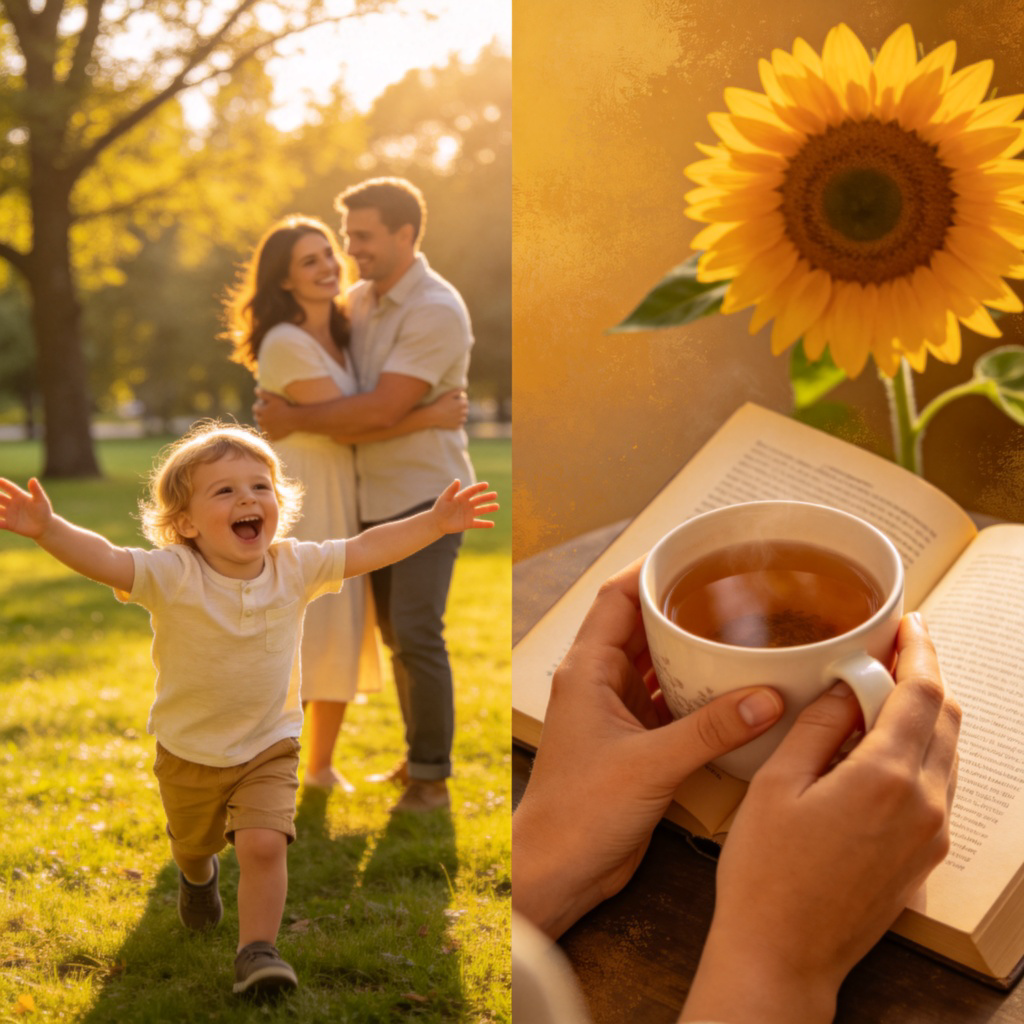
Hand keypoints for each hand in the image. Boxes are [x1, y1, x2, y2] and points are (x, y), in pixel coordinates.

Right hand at [0, 477, 53, 537]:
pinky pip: (0, 523)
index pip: (8, 487)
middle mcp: (11, 503)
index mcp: (19, 496)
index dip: (2, 483)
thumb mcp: (41, 501)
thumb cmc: (44, 511)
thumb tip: (33, 479)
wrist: (44, 527)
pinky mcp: (9, 524)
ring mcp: (9, 514)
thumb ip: (36, 491)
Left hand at [252, 388, 295, 440]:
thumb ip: (264, 394)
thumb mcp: (274, 397)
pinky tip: (272, 431)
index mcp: (261, 411)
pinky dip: (268, 434)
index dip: (258, 406)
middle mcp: (262, 421)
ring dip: (263, 425)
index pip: (255, 408)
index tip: (261, 406)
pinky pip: (268, 436)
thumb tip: (255, 390)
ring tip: (267, 423)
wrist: (294, 419)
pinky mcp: (272, 436)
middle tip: (264, 414)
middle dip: (260, 416)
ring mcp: (267, 430)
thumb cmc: (285, 406)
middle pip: (257, 418)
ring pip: (261, 427)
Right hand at [424, 389, 468, 429]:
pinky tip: (452, 421)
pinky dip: (457, 424)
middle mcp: (463, 412)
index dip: (461, 402)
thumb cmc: (440, 403)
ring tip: (453, 415)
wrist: (433, 415)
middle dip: (461, 409)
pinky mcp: (456, 427)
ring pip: (464, 418)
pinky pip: (460, 425)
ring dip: (461, 417)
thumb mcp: (448, 394)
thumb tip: (463, 389)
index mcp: (462, 404)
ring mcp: (460, 420)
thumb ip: (457, 391)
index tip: (455, 402)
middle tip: (453, 409)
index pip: (466, 402)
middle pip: (466, 410)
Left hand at [431, 480, 498, 532]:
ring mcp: (468, 514)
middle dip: (487, 497)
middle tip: (495, 494)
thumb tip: (458, 480)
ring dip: (489, 508)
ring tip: (497, 506)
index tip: (486, 485)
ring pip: (481, 510)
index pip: (472, 491)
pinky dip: (485, 524)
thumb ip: (451, 490)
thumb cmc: (440, 508)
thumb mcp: (445, 498)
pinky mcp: (468, 523)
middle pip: (479, 500)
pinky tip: (492, 524)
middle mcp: (467, 504)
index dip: (479, 487)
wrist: (437, 522)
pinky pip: (478, 523)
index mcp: (462, 497)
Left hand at [512, 559, 784, 939]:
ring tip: (740, 633)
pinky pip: (669, 701)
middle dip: (681, 608)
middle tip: (731, 592)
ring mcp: (616, 711)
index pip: (615, 597)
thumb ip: (711, 730)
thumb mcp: (651, 765)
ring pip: (657, 664)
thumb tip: (767, 697)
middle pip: (641, 625)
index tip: (691, 553)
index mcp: (587, 670)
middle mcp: (599, 682)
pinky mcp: (634, 741)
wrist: (558, 869)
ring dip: (692, 651)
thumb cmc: (578, 814)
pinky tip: (732, 689)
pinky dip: (697, 692)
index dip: (649, 570)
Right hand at [682, 614, 960, 1023]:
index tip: (909, 623)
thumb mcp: (777, 785)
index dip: (919, 649)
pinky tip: (883, 745)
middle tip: (894, 649)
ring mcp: (930, 835)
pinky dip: (923, 751)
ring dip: (926, 713)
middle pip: (947, 718)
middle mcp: (924, 804)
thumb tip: (845, 688)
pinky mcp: (924, 858)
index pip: (922, 693)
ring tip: (883, 692)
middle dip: (926, 675)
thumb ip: (817, 727)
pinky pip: (939, 786)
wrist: (783, 954)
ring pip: (948, 752)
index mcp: (886, 778)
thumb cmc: (766, 873)